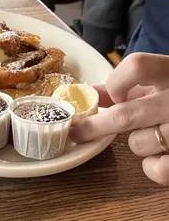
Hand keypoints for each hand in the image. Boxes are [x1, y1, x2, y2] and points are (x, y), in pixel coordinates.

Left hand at [70, 53, 168, 184]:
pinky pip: (159, 169)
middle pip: (125, 115)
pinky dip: (151, 167)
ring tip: (149, 134)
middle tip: (76, 132)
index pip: (136, 66)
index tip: (113, 96)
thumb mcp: (156, 81)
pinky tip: (157, 157)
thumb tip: (90, 92)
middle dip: (94, 126)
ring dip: (135, 142)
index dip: (116, 83)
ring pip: (138, 143)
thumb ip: (125, 84)